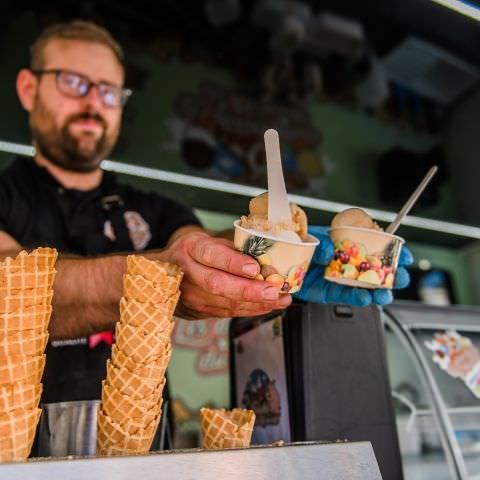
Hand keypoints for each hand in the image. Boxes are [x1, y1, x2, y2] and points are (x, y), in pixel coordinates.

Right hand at [164, 231, 291, 318]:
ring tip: (280, 299)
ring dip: (256, 303)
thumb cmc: (194, 253)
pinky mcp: (197, 312)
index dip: (234, 263)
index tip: (255, 268)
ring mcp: (190, 296)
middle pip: (218, 284)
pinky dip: (249, 310)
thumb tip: (266, 264)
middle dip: (250, 290)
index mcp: (190, 248)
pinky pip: (227, 312)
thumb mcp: (208, 242)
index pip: (211, 255)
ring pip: (225, 303)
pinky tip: (266, 306)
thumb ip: (233, 251)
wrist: (165, 272)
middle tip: (274, 290)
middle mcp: (187, 273)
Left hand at [294, 226, 413, 306]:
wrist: (285, 260)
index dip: (395, 252)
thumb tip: (330, 252)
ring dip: (378, 293)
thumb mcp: (316, 236)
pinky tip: (364, 297)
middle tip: (399, 279)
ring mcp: (344, 279)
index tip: (405, 256)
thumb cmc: (305, 244)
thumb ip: (324, 243)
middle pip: (379, 272)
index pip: (379, 248)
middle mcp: (352, 264)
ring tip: (383, 294)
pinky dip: (358, 298)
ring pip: (367, 288)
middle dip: (393, 277)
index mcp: (353, 245)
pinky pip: (348, 297)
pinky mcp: (333, 293)